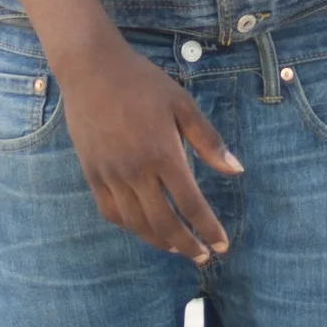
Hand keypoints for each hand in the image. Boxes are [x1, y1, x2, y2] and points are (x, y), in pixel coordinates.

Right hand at [60, 43, 241, 264]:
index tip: (222, 244)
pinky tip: (143, 229)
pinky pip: (111, 211)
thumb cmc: (142, 83)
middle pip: (164, 223)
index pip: (190, 204)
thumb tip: (236, 170)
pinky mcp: (92, 173)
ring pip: (136, 223)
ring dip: (159, 241)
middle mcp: (135, 171)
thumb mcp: (182, 104)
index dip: (208, 229)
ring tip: (177, 248)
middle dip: (187, 245)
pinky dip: (129, 227)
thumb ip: (209, 141)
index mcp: (163, 154)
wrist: (91, 70)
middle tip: (204, 256)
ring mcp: (110, 175)